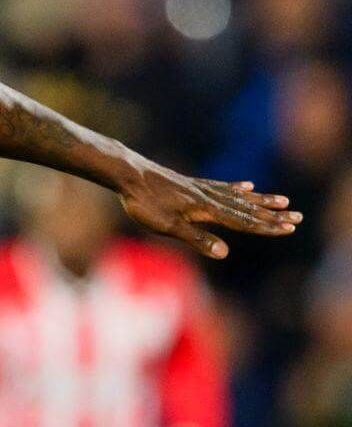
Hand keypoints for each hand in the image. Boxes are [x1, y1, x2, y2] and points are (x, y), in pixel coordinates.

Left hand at [115, 165, 299, 258]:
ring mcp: (201, 188)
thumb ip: (197, 239)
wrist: (128, 172)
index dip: (266, 226)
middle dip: (272, 215)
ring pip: (238, 196)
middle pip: (247, 208)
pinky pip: (222, 186)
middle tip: (298, 216)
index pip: (243, 221)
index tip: (289, 228)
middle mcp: (209, 196)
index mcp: (206, 209)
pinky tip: (247, 187)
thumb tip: (225, 254)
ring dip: (262, 201)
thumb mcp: (167, 226)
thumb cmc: (144, 202)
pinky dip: (238, 188)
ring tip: (282, 200)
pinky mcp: (191, 183)